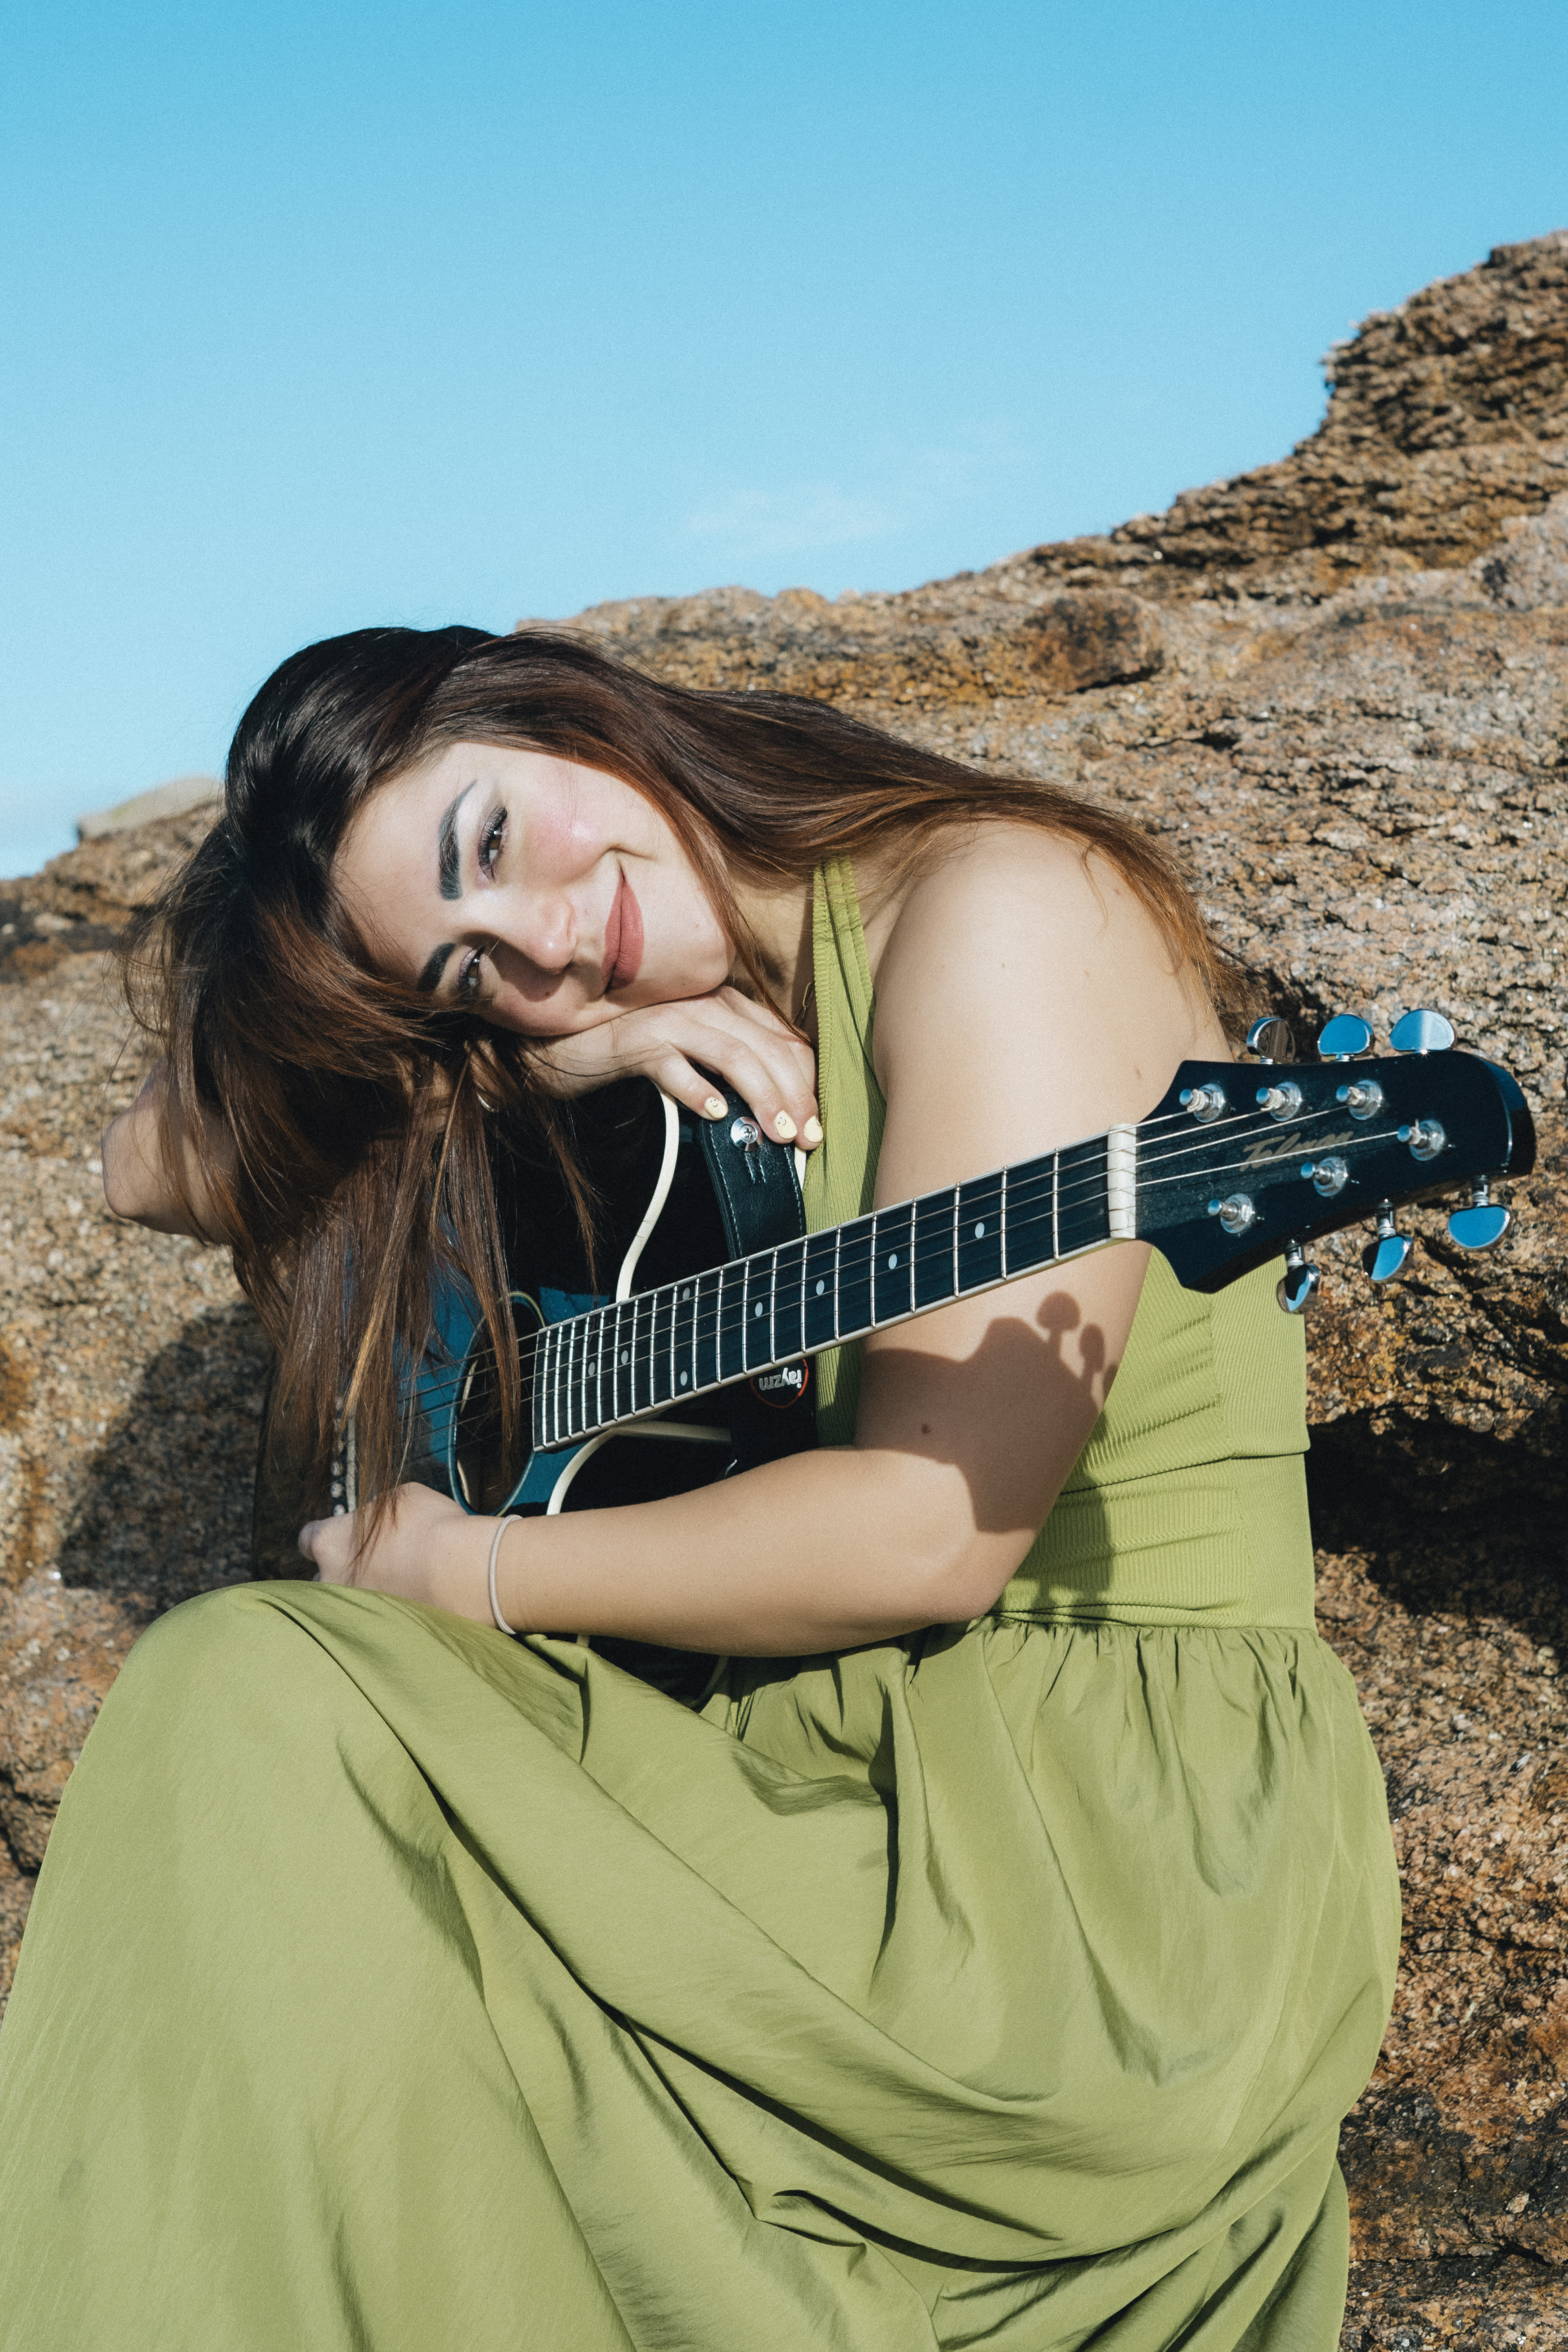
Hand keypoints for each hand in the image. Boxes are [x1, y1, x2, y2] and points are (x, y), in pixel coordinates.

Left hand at [299, 1482, 495, 1623]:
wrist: (460, 1572)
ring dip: (360, 1598)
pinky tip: (407, 1607)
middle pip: (323, 1576)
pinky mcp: (375, 1635)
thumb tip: (376, 1521)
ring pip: (344, 1605)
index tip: (342, 1536)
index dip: (326, 1535)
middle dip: (342, 1570)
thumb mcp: (401, 1498)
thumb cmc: (431, 1528)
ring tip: (392, 1589)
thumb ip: (376, 1512)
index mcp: (330, 1542)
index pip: (307, 1539)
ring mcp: (351, 1612)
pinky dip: (384, 1618)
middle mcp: (331, 1580)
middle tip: (373, 1563)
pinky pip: (371, 1625)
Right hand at [535, 987, 821, 1148]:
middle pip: (767, 1049)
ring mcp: (670, 1020)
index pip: (784, 1041)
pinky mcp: (637, 1042)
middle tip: (807, 1140)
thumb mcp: (697, 1055)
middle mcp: (704, 1005)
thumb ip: (734, 1070)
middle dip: (794, 1097)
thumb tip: (778, 1111)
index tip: (816, 1128)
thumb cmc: (637, 1053)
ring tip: (777, 1133)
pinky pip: (674, 1064)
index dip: (807, 1084)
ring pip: (732, 1054)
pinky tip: (716, 1113)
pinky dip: (698, 1089)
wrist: (564, 1047)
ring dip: (761, 1095)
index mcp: (726, 1005)